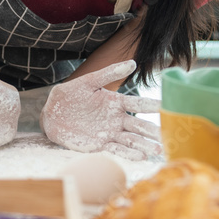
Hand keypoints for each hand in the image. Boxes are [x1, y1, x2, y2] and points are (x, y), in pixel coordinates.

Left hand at [41, 60, 161, 160]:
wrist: (51, 114)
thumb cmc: (70, 95)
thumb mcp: (88, 81)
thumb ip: (109, 73)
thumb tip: (133, 63)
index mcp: (116, 103)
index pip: (138, 104)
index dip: (151, 105)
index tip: (165, 106)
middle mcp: (117, 119)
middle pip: (139, 125)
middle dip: (152, 130)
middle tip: (167, 134)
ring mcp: (110, 133)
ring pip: (131, 140)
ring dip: (144, 144)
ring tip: (157, 149)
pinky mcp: (100, 145)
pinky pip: (117, 149)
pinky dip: (129, 153)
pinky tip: (141, 156)